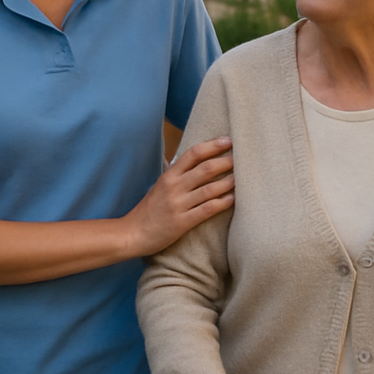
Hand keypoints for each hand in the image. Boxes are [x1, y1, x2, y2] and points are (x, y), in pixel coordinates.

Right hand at [126, 137, 233, 255]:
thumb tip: (197, 161)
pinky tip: (232, 199)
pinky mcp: (182, 222)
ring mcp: (178, 204)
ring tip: (241, 178)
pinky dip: (222, 203)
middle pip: (205, 169)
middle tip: (240, 158)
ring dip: (228, 182)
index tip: (228, 140)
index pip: (193, 154)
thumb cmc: (149, 209)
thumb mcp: (159, 186)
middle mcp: (174, 187)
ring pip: (209, 189)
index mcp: (169, 175)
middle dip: (225, 162)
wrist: (132, 233)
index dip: (212, 145)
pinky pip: (207, 210)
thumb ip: (177, 174)